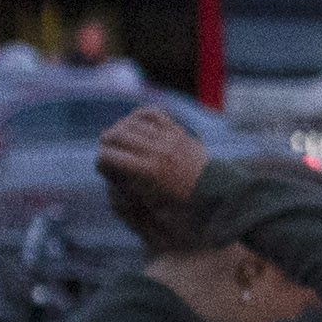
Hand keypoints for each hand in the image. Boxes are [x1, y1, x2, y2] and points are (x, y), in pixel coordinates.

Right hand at [94, 108, 213, 236]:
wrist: (220, 193)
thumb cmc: (186, 206)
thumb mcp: (156, 205)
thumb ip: (132, 189)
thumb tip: (112, 178)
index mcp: (149, 171)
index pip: (110, 157)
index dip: (101, 160)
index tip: (102, 165)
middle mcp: (157, 151)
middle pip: (118, 135)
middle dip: (106, 141)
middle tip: (104, 147)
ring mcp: (169, 139)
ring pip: (132, 122)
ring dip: (120, 127)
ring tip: (115, 135)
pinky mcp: (178, 132)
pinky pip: (153, 114)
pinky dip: (140, 115)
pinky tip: (133, 121)